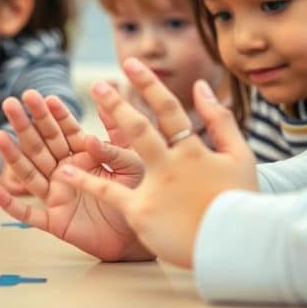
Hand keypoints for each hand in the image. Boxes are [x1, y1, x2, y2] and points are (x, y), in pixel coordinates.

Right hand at [0, 90, 152, 261]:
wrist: (138, 235)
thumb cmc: (138, 196)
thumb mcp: (133, 163)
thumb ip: (116, 141)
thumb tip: (99, 117)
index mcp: (84, 155)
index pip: (65, 131)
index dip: (54, 114)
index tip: (44, 96)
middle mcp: (65, 171)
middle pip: (41, 145)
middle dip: (26, 124)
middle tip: (10, 103)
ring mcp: (57, 195)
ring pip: (30, 172)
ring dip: (13, 155)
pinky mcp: (55, 221)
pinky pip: (29, 213)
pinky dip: (10, 203)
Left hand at [58, 58, 256, 268]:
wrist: (239, 243)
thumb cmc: (242, 200)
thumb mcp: (240, 155)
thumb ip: (219, 119)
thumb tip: (200, 85)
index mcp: (194, 149)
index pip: (168, 109)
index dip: (148, 84)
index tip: (131, 64)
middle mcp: (172, 164)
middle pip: (140, 126)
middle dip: (117, 103)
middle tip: (97, 85)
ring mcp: (156, 188)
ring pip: (123, 154)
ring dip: (97, 136)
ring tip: (76, 126)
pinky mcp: (142, 212)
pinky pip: (109, 193)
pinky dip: (86, 181)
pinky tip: (65, 172)